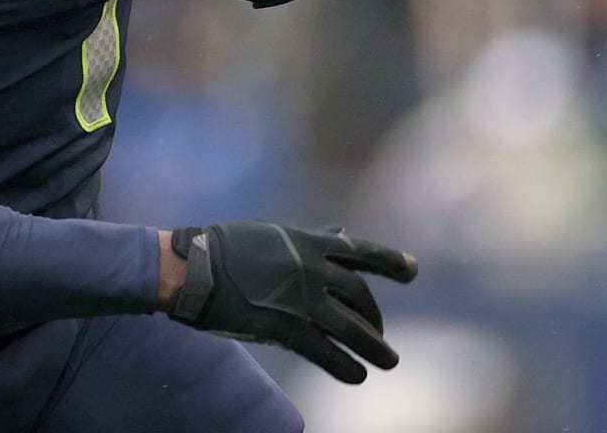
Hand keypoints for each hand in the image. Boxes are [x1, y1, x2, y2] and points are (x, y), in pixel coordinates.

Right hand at [163, 221, 417, 383]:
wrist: (193, 267)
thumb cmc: (226, 246)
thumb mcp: (273, 232)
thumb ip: (310, 237)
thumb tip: (340, 232)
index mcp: (308, 241)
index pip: (361, 251)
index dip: (390, 261)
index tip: (412, 270)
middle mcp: (312, 268)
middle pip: (360, 296)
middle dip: (374, 318)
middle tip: (381, 334)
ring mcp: (301, 298)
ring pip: (351, 328)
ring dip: (374, 347)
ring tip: (388, 361)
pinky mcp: (284, 327)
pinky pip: (324, 351)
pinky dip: (344, 365)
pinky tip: (357, 375)